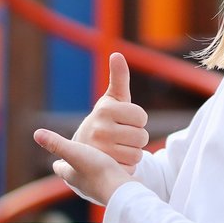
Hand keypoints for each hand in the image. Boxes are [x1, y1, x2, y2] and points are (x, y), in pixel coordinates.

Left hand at [34, 128, 131, 205]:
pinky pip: (106, 179)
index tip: (58, 156)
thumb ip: (56, 144)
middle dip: (73, 165)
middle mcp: (82, 184)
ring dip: (90, 168)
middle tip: (77, 154)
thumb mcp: (75, 152)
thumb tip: (36, 133)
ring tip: (95, 158)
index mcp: (70, 175)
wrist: (122, 189)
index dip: (57, 161)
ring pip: (90, 177)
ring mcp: (97, 188)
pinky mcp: (112, 188)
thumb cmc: (96, 171)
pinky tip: (113, 166)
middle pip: (73, 174)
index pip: (59, 167)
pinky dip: (106, 172)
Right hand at [72, 53, 149, 171]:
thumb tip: (117, 54)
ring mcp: (101, 150)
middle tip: (120, 135)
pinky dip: (127, 165)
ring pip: (138, 153)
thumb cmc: (104, 119)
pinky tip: (115, 160)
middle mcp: (100, 129)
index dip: (137, 120)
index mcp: (105, 110)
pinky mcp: (104, 168)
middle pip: (142, 137)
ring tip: (117, 147)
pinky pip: (132, 167)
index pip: (141, 117)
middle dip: (136, 137)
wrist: (81, 150)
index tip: (124, 121)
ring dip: (132, 152)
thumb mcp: (111, 99)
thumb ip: (118, 78)